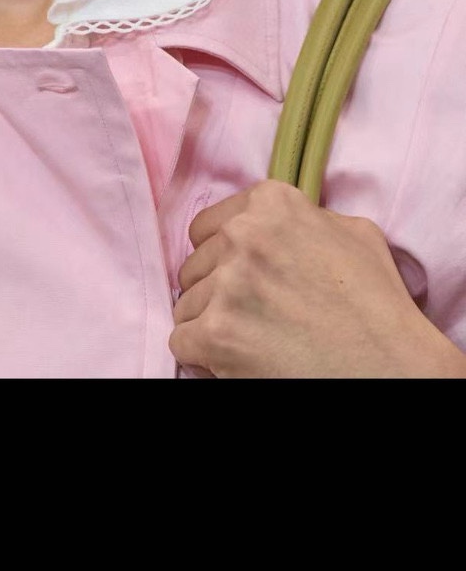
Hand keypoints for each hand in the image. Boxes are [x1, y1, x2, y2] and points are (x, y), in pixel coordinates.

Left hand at [168, 180, 465, 378]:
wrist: (389, 367)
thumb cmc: (377, 305)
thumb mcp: (353, 234)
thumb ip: (307, 217)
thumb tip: (277, 224)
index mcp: (272, 204)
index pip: (208, 226)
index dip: (223, 256)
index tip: (244, 276)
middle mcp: (243, 235)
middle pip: (196, 265)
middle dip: (218, 289)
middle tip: (255, 313)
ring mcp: (227, 283)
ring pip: (187, 302)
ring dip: (212, 322)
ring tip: (254, 336)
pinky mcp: (216, 332)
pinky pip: (180, 340)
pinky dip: (203, 354)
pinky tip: (237, 357)